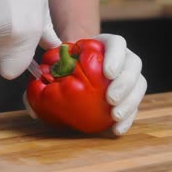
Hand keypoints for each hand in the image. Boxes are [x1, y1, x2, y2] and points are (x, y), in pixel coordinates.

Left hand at [23, 34, 146, 135]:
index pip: (117, 43)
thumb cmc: (64, 66)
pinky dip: (128, 117)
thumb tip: (31, 106)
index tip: (107, 73)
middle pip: (133, 65)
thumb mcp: (54, 66)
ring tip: (114, 116)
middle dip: (125, 83)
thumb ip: (41, 81)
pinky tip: (117, 129)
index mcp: (105, 44)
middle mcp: (122, 57)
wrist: (77, 71)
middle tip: (110, 99)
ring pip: (139, 84)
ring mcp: (129, 75)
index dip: (116, 56)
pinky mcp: (131, 93)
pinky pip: (135, 104)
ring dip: (130, 102)